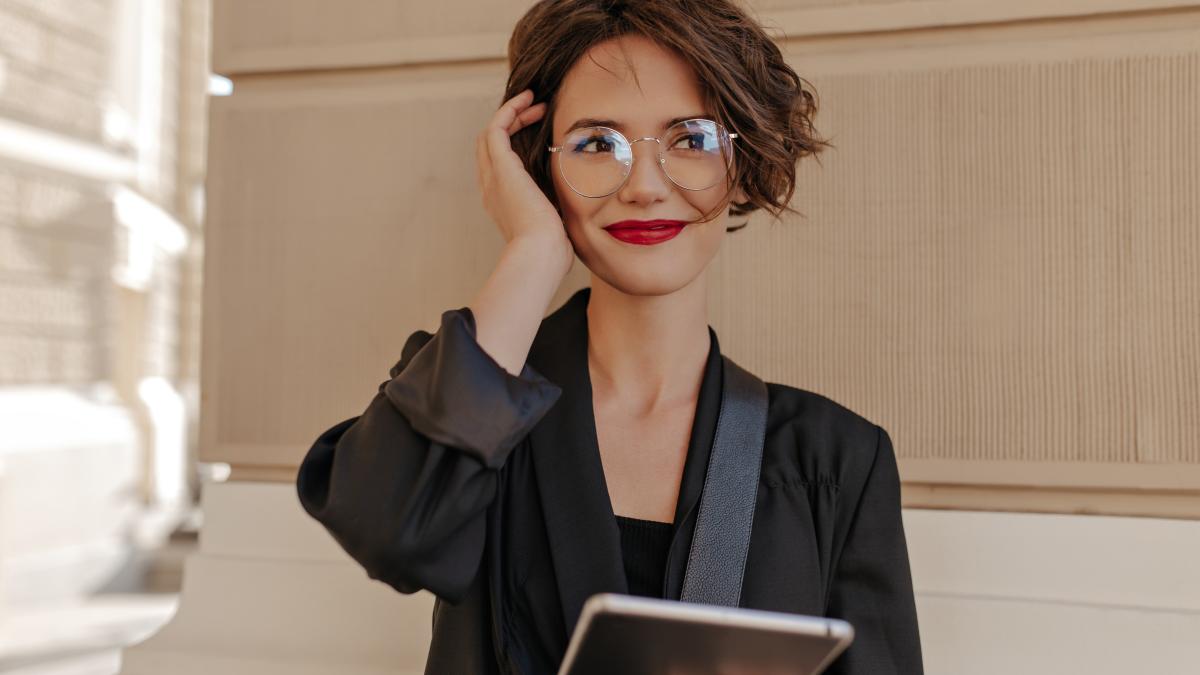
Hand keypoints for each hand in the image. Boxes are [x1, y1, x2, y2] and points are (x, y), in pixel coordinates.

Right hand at [475, 89, 573, 270]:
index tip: (539, 131)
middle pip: (488, 145)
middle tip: (536, 111)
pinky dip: (510, 110)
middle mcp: (491, 187)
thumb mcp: (553, 227)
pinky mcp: (501, 166)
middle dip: (510, 124)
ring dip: (511, 113)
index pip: (498, 164)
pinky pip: (497, 127)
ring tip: (534, 101)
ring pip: (490, 133)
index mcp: (501, 202)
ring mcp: (493, 176)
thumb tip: (572, 218)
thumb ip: (556, 215)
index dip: (513, 142)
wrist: (541, 252)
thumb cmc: (551, 248)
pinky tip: (529, 100)